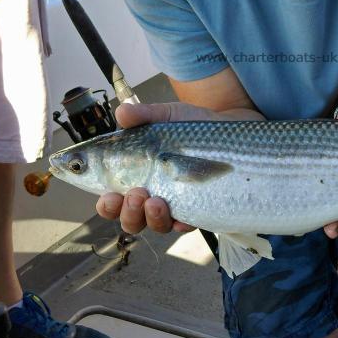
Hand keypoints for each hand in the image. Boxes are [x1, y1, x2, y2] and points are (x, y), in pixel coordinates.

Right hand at [95, 101, 214, 235]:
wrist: (230, 132)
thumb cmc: (192, 127)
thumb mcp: (167, 116)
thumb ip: (143, 115)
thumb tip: (123, 112)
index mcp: (135, 177)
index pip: (113, 198)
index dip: (107, 204)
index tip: (108, 196)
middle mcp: (151, 195)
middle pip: (130, 219)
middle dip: (127, 213)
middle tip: (135, 194)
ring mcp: (174, 205)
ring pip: (155, 225)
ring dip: (150, 218)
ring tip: (155, 200)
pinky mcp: (198, 209)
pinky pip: (185, 225)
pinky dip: (180, 223)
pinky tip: (179, 217)